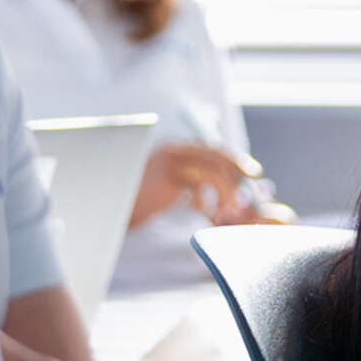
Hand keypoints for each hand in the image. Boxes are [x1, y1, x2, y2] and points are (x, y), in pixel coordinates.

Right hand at [132, 142, 263, 226]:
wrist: (108, 208)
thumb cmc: (139, 203)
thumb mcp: (170, 190)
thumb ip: (193, 185)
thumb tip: (229, 193)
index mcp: (174, 149)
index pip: (212, 149)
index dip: (234, 160)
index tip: (252, 172)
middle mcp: (172, 150)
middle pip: (216, 155)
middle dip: (238, 171)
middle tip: (252, 187)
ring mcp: (169, 162)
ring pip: (212, 170)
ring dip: (226, 191)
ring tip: (228, 209)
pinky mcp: (166, 178)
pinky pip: (199, 186)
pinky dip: (208, 200)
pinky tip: (205, 212)